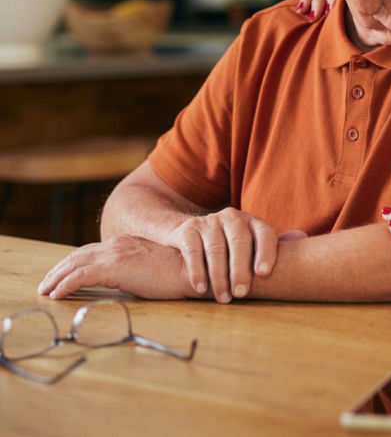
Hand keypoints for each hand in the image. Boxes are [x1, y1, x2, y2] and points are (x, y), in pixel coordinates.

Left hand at [37, 236, 190, 300]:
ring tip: (45, 290)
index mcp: (128, 244)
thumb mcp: (154, 268)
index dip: (74, 263)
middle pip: (79, 256)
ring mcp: (116, 255)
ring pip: (75, 264)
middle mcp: (118, 245)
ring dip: (56, 278)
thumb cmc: (182, 273)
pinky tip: (56, 295)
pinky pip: (81, 276)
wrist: (196, 270)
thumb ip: (138, 270)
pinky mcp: (116, 268)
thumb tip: (126, 282)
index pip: (92, 252)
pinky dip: (65, 285)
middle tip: (45, 284)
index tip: (61, 276)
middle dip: (59, 269)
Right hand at [165, 208, 282, 302]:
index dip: (266, 252)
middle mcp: (232, 217)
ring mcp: (209, 222)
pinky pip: (193, 250)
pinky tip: (201, 288)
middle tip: (242, 293)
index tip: (264, 273)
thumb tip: (303, 238)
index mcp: (253, 222)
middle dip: (241, 270)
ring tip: (223, 298)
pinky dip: (197, 271)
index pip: (265, 233)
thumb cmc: (229, 244)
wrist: (188, 233)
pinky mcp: (188, 230)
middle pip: (239, 242)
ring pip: (216, 248)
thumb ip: (273, 245)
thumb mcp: (251, 243)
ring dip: (219, 276)